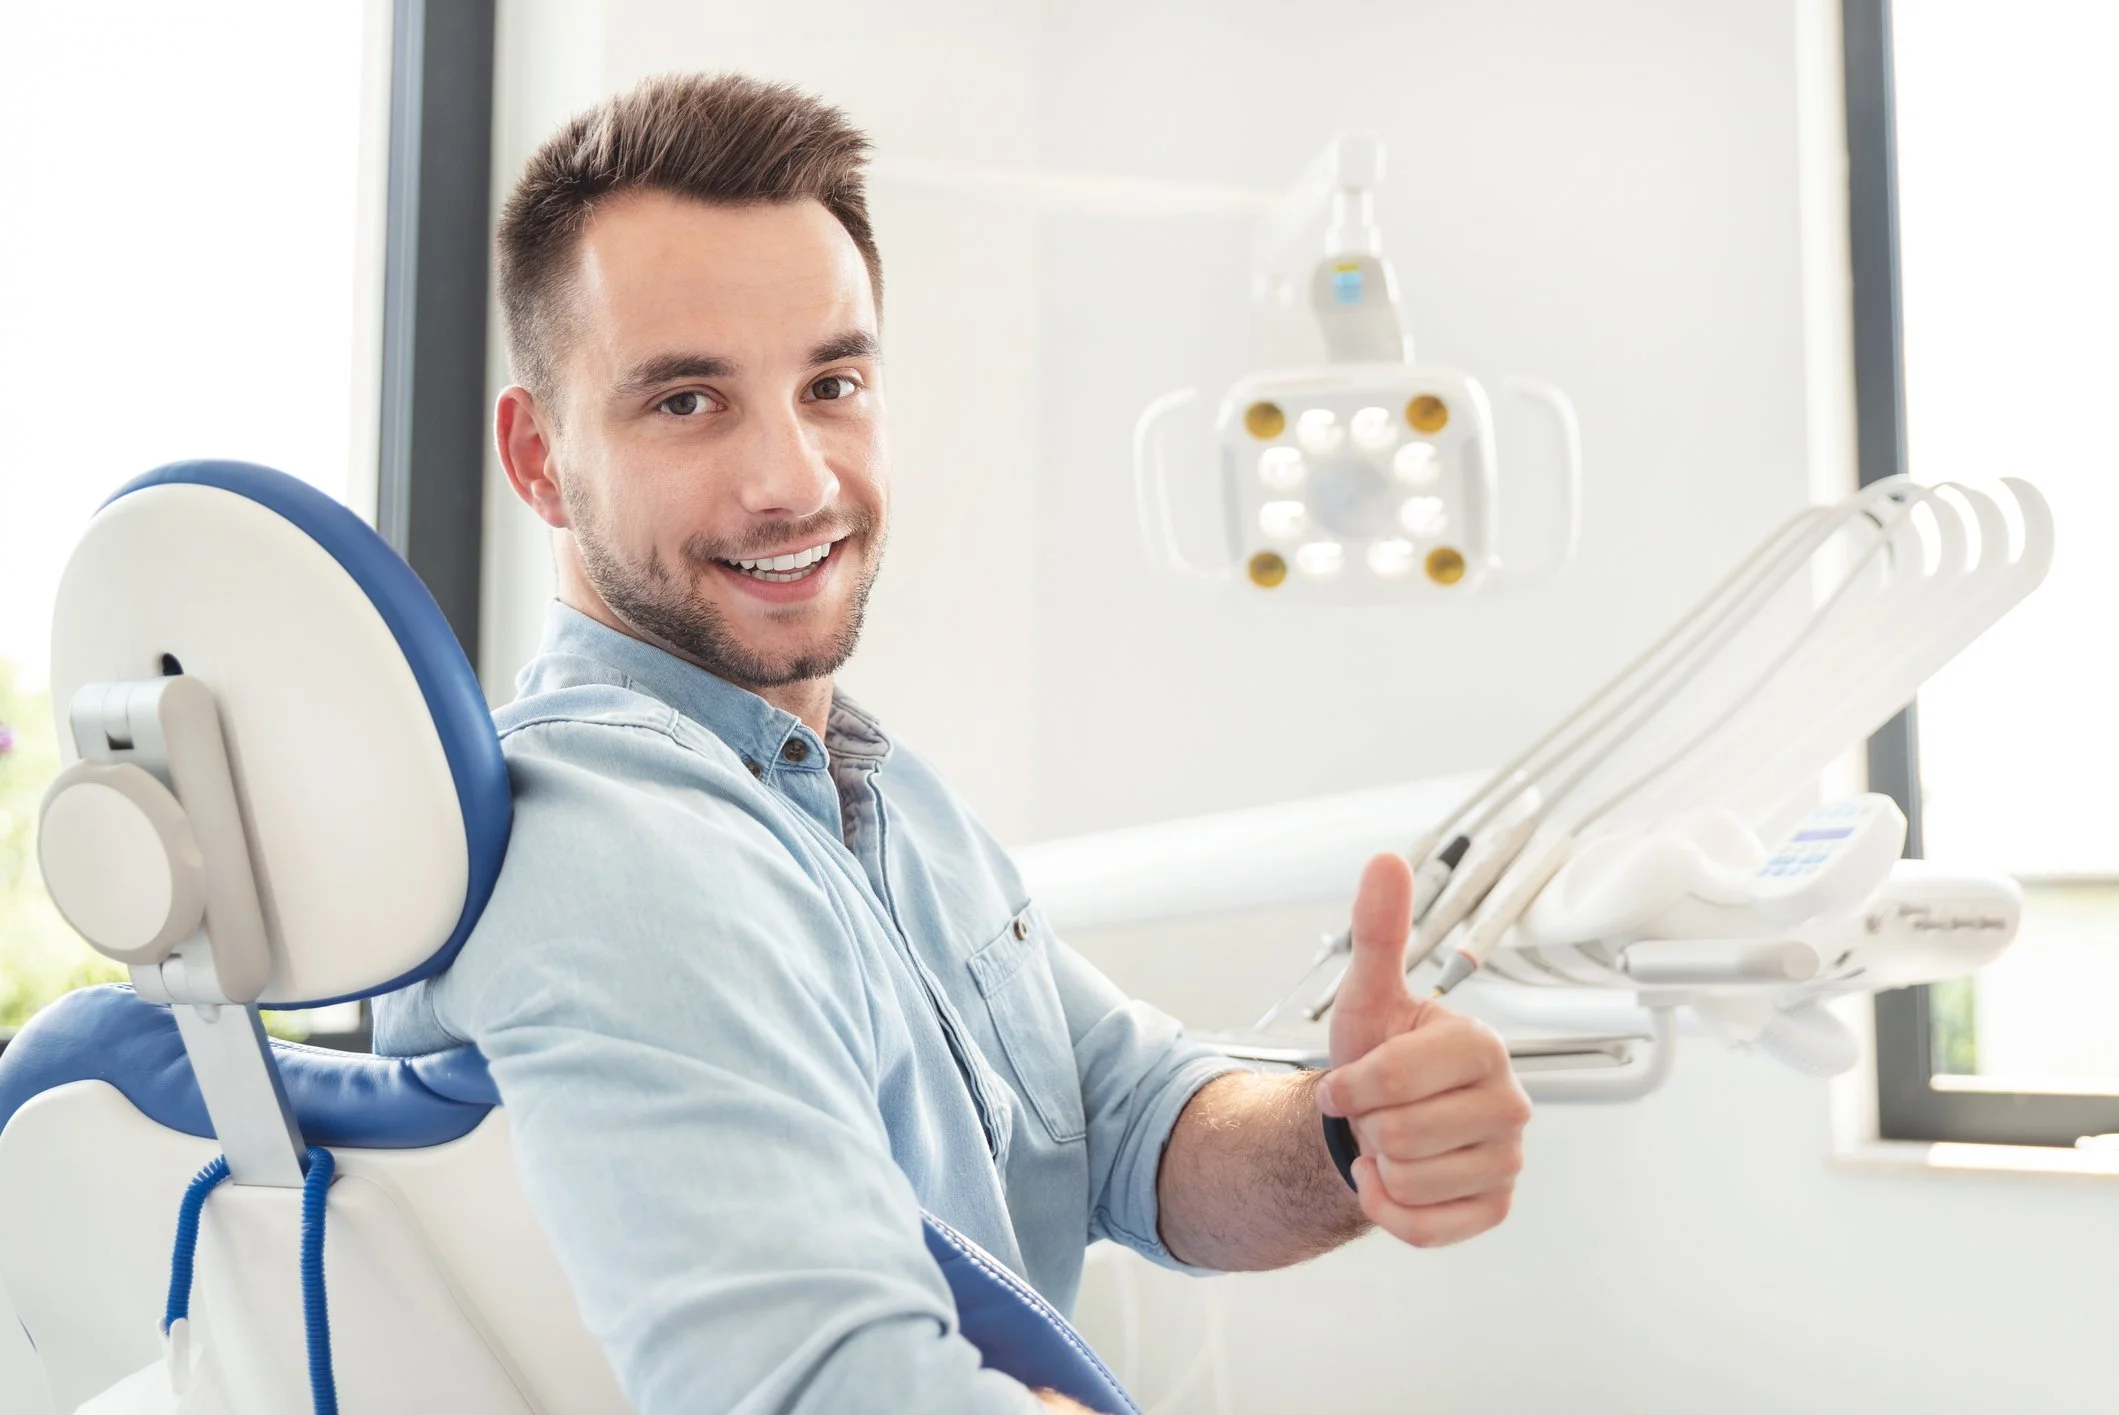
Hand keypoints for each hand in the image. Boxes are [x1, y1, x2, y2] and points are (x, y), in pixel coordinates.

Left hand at [1318, 853, 1531, 1247]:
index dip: (1353, 1084)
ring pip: (1409, 1180)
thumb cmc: (1378, 1055)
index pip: (1400, 1078)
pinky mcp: (1495, 1207)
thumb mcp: (1369, 994)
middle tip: (1377, 1110)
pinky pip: (1423, 1226)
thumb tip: (1387, 860)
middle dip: (1365, 1124)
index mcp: (1481, 1046)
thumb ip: (1379, 931)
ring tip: (1390, 1139)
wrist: (1375, 1121)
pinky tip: (1392, 1180)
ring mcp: (1507, 1159)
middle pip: (1401, 1133)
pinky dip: (1387, 1209)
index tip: (1345, 1078)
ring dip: (1376, 1165)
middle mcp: (1509, 1103)